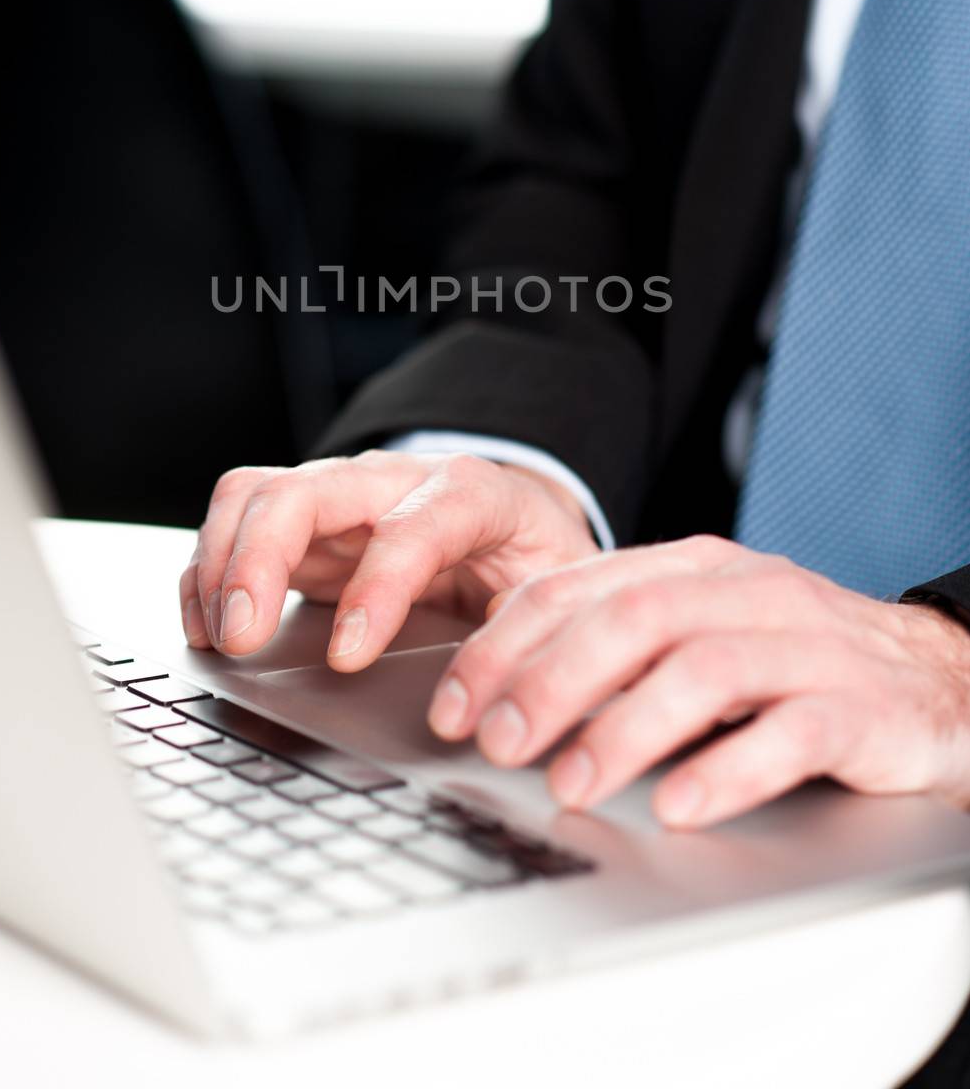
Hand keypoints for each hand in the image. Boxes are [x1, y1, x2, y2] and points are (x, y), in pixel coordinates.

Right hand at [179, 451, 596, 666]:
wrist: (520, 524)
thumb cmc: (535, 558)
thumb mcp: (559, 588)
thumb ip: (531, 622)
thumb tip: (492, 673)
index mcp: (469, 494)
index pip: (412, 526)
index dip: (375, 588)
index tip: (347, 656)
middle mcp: (392, 483)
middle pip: (306, 491)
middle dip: (259, 559)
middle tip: (244, 636)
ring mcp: (339, 499)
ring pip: (255, 495)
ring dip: (221, 562)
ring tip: (217, 634)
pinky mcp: (304, 530)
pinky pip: (237, 527)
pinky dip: (207, 574)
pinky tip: (207, 625)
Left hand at [425, 536, 969, 828]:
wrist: (940, 680)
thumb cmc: (799, 663)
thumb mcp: (703, 634)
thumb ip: (619, 648)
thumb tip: (505, 688)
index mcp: (694, 569)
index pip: (578, 589)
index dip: (505, 647)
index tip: (455, 705)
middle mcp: (747, 593)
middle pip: (632, 620)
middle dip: (549, 682)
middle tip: (496, 744)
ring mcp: (807, 645)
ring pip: (703, 670)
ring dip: (623, 729)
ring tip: (570, 784)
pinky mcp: (861, 707)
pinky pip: (790, 732)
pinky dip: (726, 770)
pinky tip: (678, 806)